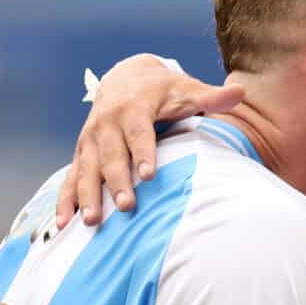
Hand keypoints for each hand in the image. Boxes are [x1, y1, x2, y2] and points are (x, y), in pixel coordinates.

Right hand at [58, 56, 245, 225]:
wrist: (126, 78)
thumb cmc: (163, 91)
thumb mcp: (186, 90)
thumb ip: (211, 97)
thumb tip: (240, 92)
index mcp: (134, 109)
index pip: (139, 133)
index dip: (143, 153)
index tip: (149, 175)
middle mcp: (107, 124)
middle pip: (111, 156)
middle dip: (117, 182)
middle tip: (126, 207)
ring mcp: (90, 141)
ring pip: (87, 170)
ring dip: (88, 196)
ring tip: (92, 221)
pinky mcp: (82, 154)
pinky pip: (71, 179)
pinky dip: (66, 201)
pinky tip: (65, 225)